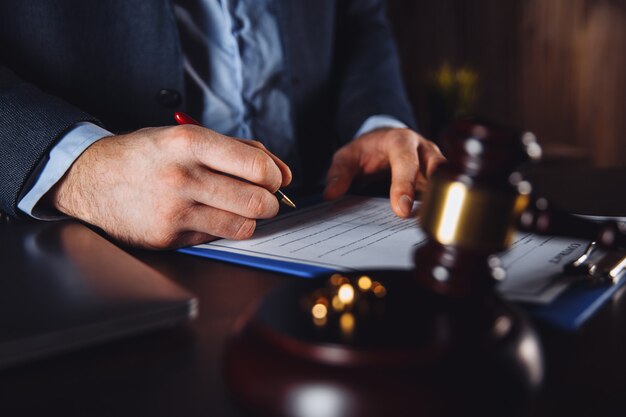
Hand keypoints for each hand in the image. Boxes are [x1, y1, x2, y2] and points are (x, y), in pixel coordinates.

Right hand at [49, 125, 291, 248]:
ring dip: (251, 219)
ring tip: (239, 208)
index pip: (256, 167)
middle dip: (271, 202)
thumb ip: (238, 150)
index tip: (274, 178)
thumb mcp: (187, 136)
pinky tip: (206, 215)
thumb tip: (281, 173)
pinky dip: (221, 228)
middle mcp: (182, 177)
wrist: (90, 178)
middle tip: (265, 199)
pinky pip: (216, 237)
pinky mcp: (168, 238)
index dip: (275, 176)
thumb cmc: (147, 155)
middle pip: (256, 201)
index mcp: (189, 143)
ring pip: (242, 226)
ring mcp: (174, 211)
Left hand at [323, 127, 444, 217]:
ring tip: (434, 224)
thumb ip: (339, 173)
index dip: (405, 185)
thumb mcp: (347, 156)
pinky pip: (445, 191)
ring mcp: (436, 164)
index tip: (401, 210)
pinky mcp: (439, 178)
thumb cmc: (367, 149)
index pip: (406, 161)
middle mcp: (424, 150)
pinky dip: (442, 206)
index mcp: (401, 141)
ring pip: (448, 180)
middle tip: (422, 220)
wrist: (385, 139)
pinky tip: (435, 225)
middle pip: (436, 167)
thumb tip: (330, 194)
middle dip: (431, 193)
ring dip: (443, 200)